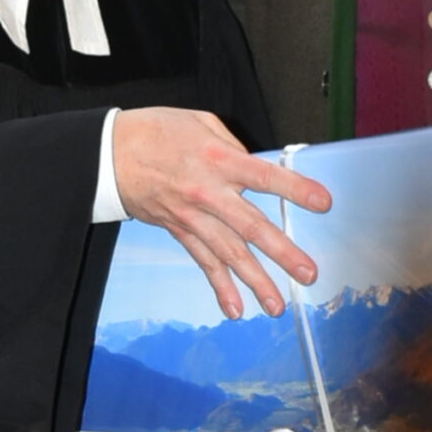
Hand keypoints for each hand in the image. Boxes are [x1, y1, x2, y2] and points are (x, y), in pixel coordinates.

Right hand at [112, 109, 330, 322]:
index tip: (323, 202)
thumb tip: (257, 169)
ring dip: (254, 280)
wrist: (108, 154)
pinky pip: (202, 261)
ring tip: (276, 305)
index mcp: (218, 158)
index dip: (295, 190)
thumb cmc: (156, 130)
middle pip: (251, 226)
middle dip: (282, 252)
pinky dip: (219, 286)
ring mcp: (192, 216)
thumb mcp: (199, 121)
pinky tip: (234, 309)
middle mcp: (208, 192)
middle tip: (308, 273)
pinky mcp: (178, 230)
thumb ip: (233, 146)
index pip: (265, 176)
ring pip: (228, 253)